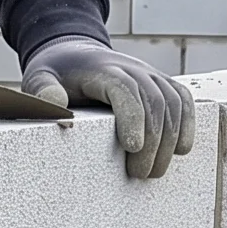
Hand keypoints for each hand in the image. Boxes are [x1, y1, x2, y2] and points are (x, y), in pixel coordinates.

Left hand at [22, 37, 195, 179]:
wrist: (76, 53)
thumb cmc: (57, 74)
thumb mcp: (39, 78)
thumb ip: (43, 91)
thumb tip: (57, 107)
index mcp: (103, 69)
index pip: (126, 90)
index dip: (134, 118)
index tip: (133, 148)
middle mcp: (132, 68)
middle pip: (154, 102)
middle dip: (153, 142)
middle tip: (139, 174)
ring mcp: (150, 74)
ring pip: (173, 103)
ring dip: (170, 140)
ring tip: (154, 171)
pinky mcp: (161, 83)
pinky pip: (183, 100)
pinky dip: (188, 124)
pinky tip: (182, 150)